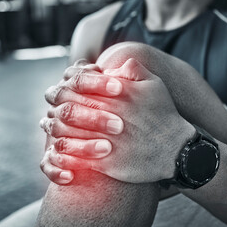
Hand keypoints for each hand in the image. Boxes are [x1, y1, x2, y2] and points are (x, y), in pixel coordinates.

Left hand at [41, 58, 195, 182]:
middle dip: (56, 106)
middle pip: (68, 109)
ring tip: (50, 125)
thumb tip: (113, 62)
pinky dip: (63, 152)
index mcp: (118, 96)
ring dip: (55, 128)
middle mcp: (109, 117)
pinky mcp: (107, 164)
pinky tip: (59, 147)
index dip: (66, 86)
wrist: (177, 150)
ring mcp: (107, 141)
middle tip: (51, 106)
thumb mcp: (155, 84)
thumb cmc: (164, 115)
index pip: (80, 86)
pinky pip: (76, 158)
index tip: (62, 87)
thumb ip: (134, 68)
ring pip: (67, 134)